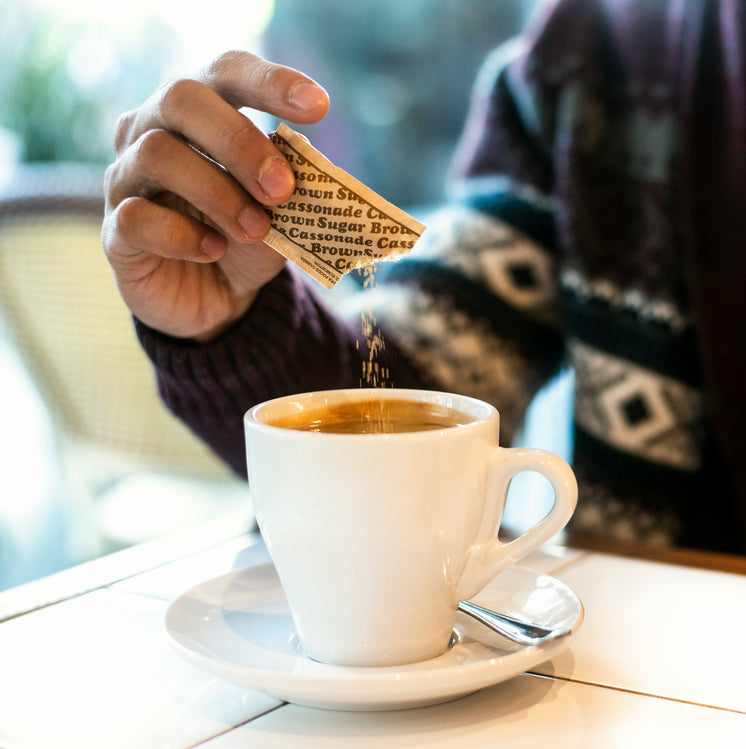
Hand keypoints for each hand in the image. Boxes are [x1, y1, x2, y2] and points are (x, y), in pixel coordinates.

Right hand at [102, 50, 328, 339]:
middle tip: (281, 189)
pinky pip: (135, 217)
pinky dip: (181, 235)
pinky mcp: (115, 232)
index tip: (319, 106)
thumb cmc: (248, 241)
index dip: (270, 82)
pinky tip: (213, 250)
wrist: (217, 302)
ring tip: (256, 230)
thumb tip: (307, 163)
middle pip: (181, 98)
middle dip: (239, 142)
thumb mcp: (281, 215)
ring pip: (156, 154)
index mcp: (201, 114)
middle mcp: (152, 130)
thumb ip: (292, 188)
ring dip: (217, 193)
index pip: (227, 72)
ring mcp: (127, 179)